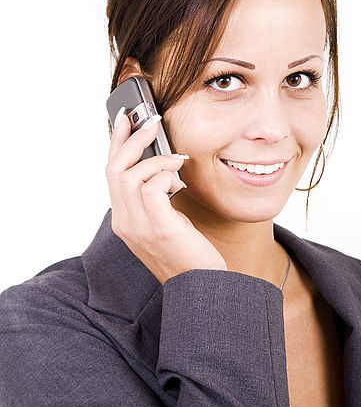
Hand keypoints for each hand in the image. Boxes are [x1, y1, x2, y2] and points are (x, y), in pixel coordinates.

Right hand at [105, 109, 227, 283]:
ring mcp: (138, 227)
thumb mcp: (166, 223)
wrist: (202, 287)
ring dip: (155, 159)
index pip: (112, 174)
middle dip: (131, 139)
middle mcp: (125, 223)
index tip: (125, 119)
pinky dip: (165, 175)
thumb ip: (157, 199)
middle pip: (114, 170)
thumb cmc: (189, 254)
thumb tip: (164, 166)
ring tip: (176, 160)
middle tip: (152, 121)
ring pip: (129, 175)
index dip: (117, 144)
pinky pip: (151, 187)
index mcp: (125, 220)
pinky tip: (179, 182)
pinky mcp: (159, 228)